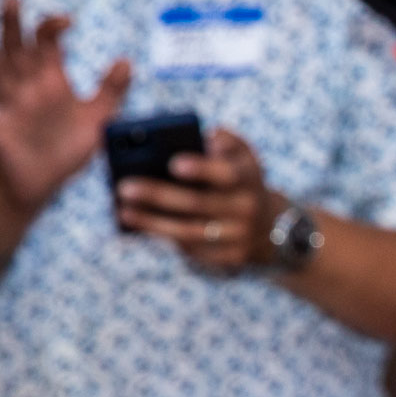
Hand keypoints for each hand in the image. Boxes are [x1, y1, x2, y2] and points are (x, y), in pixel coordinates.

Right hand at [0, 0, 132, 215]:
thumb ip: (112, 91)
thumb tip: (127, 60)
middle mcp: (26, 90)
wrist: (44, 186)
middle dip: (13, 25)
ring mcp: (8, 109)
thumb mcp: (98, 120)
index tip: (66, 20)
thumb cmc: (67, 150)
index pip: (46, 46)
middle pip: (16, 50)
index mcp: (50, 83)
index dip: (52, 29)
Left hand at [117, 125, 285, 274]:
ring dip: (153, 222)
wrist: (271, 227)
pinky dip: (165, 237)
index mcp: (249, 176)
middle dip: (159, 195)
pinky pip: (193, 249)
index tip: (174, 163)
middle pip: (199, 203)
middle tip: (124, 187)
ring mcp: (240, 236)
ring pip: (191, 231)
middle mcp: (247, 207)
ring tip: (124, 211)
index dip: (203, 169)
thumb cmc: (240, 180)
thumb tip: (208, 138)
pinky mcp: (230, 258)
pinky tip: (141, 226)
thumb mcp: (243, 156)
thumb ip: (227, 140)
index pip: (227, 173)